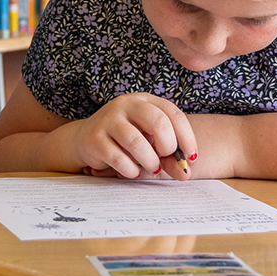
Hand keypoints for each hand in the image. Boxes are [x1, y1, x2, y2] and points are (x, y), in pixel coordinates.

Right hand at [66, 93, 196, 179]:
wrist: (86, 139)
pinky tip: (132, 171)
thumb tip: (184, 174)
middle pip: (158, 123)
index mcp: (144, 101)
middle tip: (164, 159)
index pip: (174, 114)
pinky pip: (119, 158)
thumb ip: (169, 157)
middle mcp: (126, 105)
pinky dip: (131, 170)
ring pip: (137, 142)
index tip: (190, 157)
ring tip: (150, 168)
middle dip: (168, 147)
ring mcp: (108, 119)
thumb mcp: (150, 143)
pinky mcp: (95, 138)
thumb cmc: (125, 141)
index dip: (187, 138)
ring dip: (150, 162)